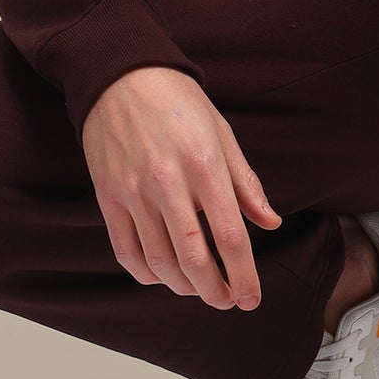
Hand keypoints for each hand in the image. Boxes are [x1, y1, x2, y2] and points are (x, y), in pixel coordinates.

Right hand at [80, 67, 281, 307]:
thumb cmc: (178, 102)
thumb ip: (245, 182)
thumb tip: (270, 222)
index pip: (229, 237)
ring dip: (183, 286)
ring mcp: (134, 193)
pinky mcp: (108, 197)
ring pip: (159, 261)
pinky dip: (146, 273)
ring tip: (199, 290)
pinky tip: (163, 276)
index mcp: (204, 166)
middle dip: (214, 290)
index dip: (244, 274)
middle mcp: (168, 184)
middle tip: (228, 302)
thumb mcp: (222, 134)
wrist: (120, 76)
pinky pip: (126, 250)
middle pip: (194, 258)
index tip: (251, 298)